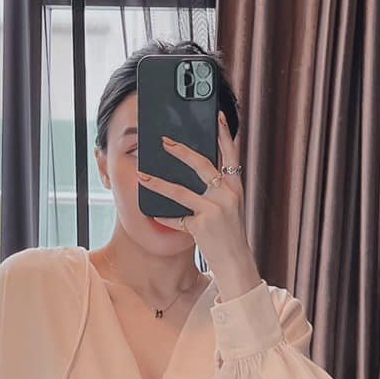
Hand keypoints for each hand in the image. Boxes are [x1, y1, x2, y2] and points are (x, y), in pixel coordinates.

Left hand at [136, 111, 260, 299]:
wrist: (236, 262)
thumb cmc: (229, 233)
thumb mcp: (230, 207)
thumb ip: (216, 189)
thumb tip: (193, 169)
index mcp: (235, 187)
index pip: (231, 154)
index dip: (224, 134)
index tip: (217, 116)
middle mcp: (227, 196)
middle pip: (202, 165)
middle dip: (181, 151)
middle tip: (164, 141)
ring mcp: (214, 211)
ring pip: (181, 191)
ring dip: (158, 183)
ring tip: (143, 176)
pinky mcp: (201, 227)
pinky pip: (176, 218)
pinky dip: (164, 216)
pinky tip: (152, 212)